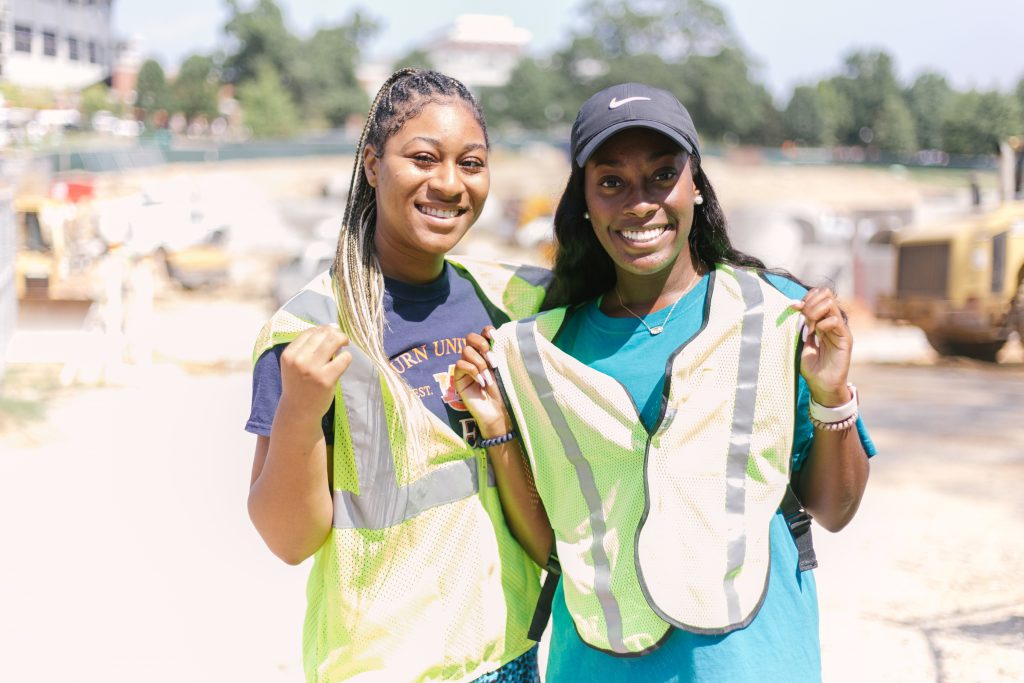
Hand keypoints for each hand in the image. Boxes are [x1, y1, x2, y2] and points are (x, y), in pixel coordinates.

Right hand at [279, 324, 351, 419]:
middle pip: (323, 334)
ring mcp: (313, 370)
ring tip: (345, 345)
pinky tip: (344, 361)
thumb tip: (332, 326)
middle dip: (336, 333)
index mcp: (289, 354)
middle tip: (342, 338)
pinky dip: (347, 357)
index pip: (310, 332)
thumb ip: (307, 347)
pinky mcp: (326, 379)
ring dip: (343, 340)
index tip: (331, 333)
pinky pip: (343, 358)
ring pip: (334, 342)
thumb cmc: (299, 384)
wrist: (298, 411)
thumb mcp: (294, 364)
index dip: (323, 329)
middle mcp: (299, 360)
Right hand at [454, 326, 511, 438]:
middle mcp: (476, 357)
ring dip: (480, 362)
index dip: (487, 331)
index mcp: (488, 352)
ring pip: (466, 350)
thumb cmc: (505, 391)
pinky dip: (472, 371)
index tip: (495, 337)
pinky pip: (460, 365)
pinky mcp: (459, 378)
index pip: (483, 333)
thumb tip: (498, 336)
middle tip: (493, 360)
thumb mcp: (504, 369)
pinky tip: (481, 382)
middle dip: (482, 345)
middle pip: (470, 337)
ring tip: (488, 377)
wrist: (499, 412)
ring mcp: (466, 367)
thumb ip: (499, 353)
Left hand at [790, 288, 852, 405]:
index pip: (818, 295)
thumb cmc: (812, 367)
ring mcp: (840, 329)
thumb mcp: (801, 343)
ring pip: (830, 304)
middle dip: (809, 303)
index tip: (793, 307)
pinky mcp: (846, 338)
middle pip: (825, 294)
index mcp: (822, 321)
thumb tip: (794, 307)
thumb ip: (801, 326)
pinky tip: (815, 334)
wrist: (822, 385)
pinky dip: (822, 324)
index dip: (806, 298)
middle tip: (802, 319)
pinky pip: (835, 320)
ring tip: (808, 327)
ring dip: (814, 312)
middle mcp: (832, 322)